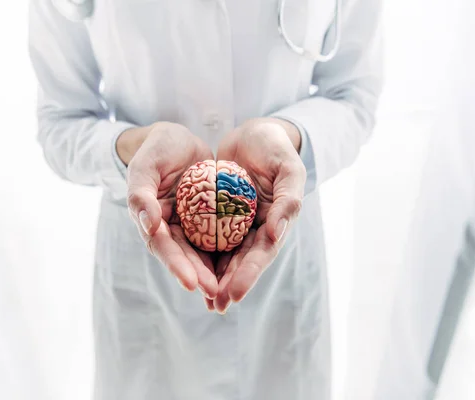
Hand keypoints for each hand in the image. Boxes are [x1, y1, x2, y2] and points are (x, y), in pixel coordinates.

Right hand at [121, 122, 218, 298]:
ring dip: (214, 271)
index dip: (176, 265)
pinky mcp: (208, 218)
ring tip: (229, 290)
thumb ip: (141, 194)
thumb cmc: (157, 149)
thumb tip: (150, 226)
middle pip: (184, 255)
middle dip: (198, 275)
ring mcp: (189, 224)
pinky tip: (243, 266)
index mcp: (150, 219)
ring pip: (202, 251)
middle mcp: (170, 227)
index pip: (162, 246)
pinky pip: (219, 235)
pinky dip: (228, 251)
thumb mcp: (145, 165)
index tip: (190, 283)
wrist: (178, 139)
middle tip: (215, 293)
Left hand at [211, 118, 305, 312]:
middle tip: (214, 305)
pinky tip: (186, 267)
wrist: (255, 134)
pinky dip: (198, 251)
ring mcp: (236, 223)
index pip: (262, 254)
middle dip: (228, 284)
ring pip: (223, 254)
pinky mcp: (218, 214)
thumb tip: (276, 236)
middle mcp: (256, 228)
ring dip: (213, 275)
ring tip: (200, 297)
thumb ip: (288, 200)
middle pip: (241, 261)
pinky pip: (206, 234)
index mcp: (276, 222)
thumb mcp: (289, 169)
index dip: (249, 275)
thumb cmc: (276, 148)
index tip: (233, 294)